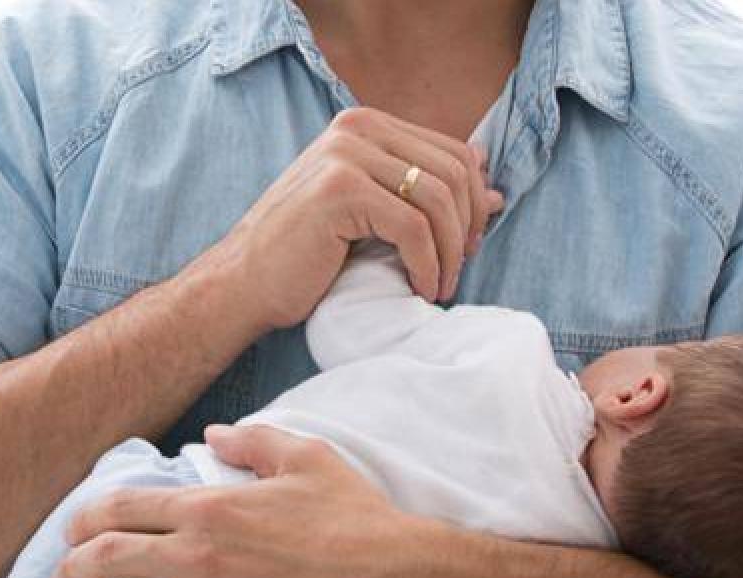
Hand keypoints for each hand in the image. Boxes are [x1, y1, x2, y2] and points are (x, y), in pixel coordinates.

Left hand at [49, 424, 439, 577]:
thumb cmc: (355, 517)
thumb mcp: (307, 457)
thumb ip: (254, 440)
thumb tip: (214, 433)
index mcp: (210, 507)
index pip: (124, 508)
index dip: (86, 517)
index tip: (72, 530)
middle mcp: (196, 559)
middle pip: (107, 561)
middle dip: (71, 571)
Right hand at [221, 107, 503, 328]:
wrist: (245, 283)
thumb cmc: (308, 255)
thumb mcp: (375, 214)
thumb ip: (424, 194)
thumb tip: (496, 193)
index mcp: (365, 124)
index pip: (452, 151)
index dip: (473, 202)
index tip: (468, 245)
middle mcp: (356, 127)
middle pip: (451, 172)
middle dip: (467, 227)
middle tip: (458, 269)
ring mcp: (345, 154)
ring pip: (436, 198)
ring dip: (449, 251)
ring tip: (440, 285)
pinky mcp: (339, 190)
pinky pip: (413, 227)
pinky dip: (427, 265)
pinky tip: (422, 288)